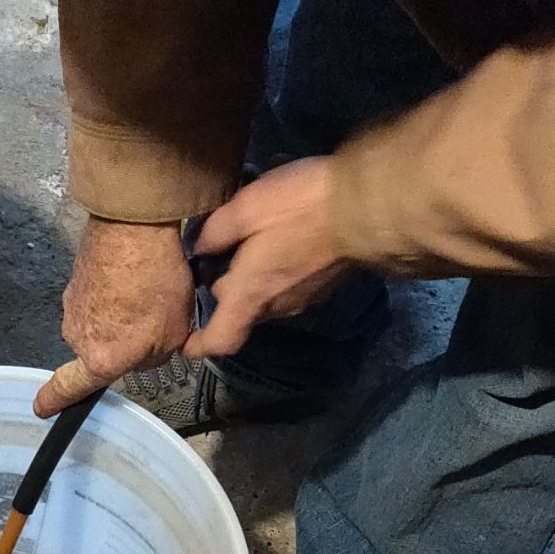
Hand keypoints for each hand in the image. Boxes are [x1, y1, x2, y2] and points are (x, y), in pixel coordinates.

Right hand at [34, 217, 193, 416]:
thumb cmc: (153, 283)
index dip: (55, 400)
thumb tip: (144, 355)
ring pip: (99, 323)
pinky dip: (116, 292)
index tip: (41, 408)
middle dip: (120, 344)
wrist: (134, 224)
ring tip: (148, 293)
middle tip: (153, 323)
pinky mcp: (76, 279)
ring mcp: (72, 305)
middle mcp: (77, 336)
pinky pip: (98, 296)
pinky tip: (138, 276)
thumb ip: (156, 358)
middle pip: (97, 352)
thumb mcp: (173, 336)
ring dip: (119, 315)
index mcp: (98, 359)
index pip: (70, 387)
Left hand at [184, 158, 350, 358]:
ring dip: (255, 277)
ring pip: (266, 297)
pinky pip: (290, 285)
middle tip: (221, 254)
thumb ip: (215, 232)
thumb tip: (199, 249)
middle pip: (241, 311)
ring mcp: (304, 300)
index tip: (185, 344)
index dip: (198, 346)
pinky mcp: (325, 286)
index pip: (220, 341)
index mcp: (251, 296)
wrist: (369, 206)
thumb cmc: (300, 208)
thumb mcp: (246, 208)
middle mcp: (277, 308)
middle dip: (227, 289)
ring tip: (254, 239)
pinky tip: (284, 237)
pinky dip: (279, 270)